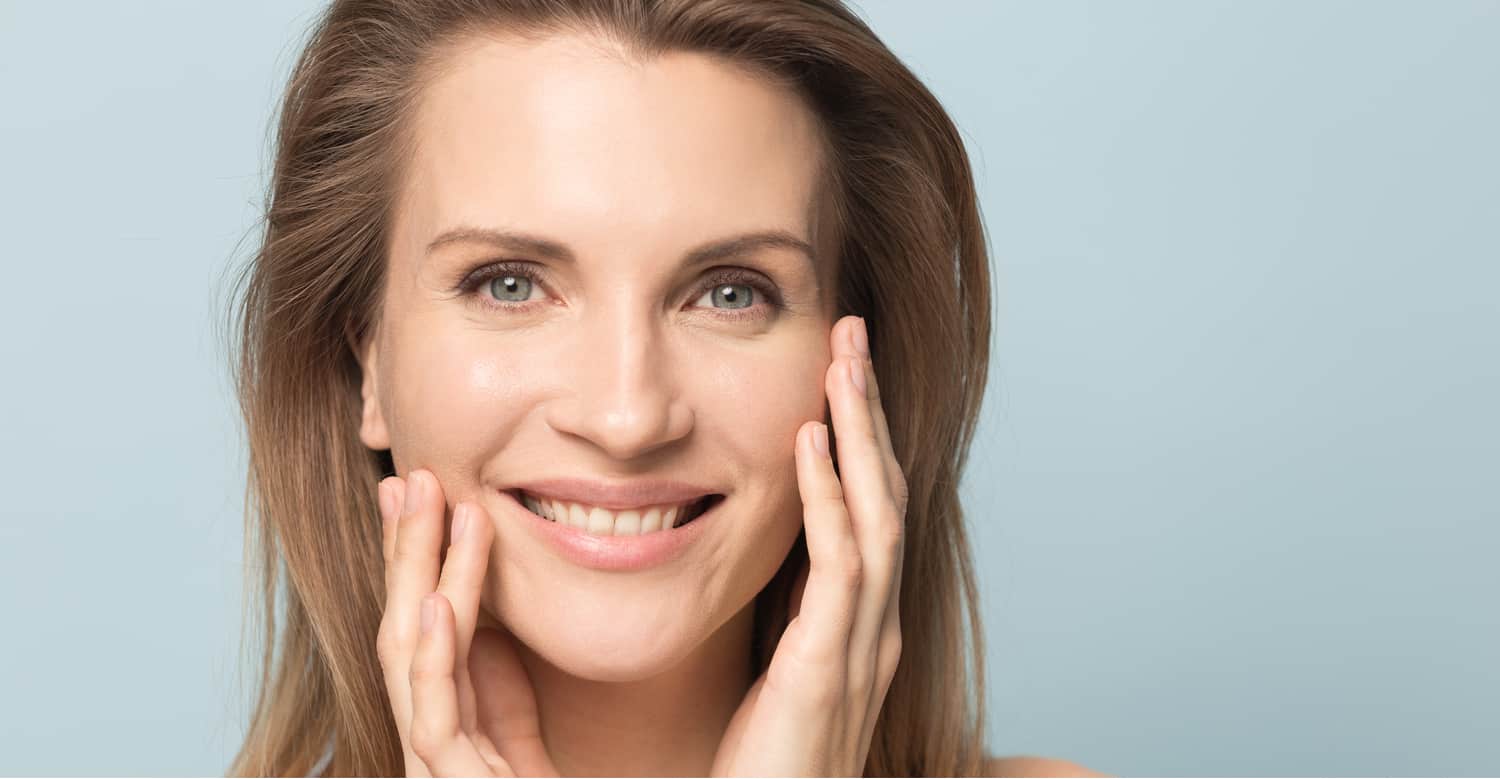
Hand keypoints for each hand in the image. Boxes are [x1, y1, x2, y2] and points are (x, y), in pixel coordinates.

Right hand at [376, 470, 559, 776]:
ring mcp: (436, 769)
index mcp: (449, 723)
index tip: (422, 486)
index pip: (424, 624)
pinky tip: (438, 603)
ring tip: (428, 502)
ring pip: (410, 661)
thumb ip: (498, 682)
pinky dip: (434, 659)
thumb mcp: (522, 734)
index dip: (417, 555)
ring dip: (417, 575)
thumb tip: (469, 604)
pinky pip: (437, 722)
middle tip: (410, 473)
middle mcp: (430, 744)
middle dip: (404, 550)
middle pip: (406, 629)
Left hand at [710, 315, 907, 776]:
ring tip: (842, 359)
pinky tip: (810, 441)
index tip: (839, 369)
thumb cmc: (766, 768)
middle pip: (884, 492)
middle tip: (851, 332)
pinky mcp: (829, 667)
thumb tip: (764, 557)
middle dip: (869, 410)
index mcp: (860, 624)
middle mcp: (874, 626)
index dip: (859, 436)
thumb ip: (786, 616)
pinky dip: (828, 496)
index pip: (870, 509)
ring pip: (876, 512)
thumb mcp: (777, 674)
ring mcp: (861, 645)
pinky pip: (840, 564)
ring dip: (859, 430)